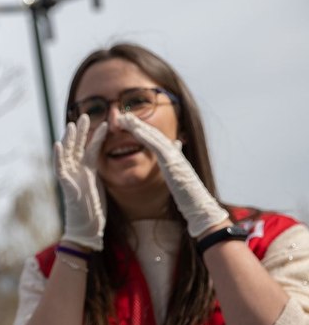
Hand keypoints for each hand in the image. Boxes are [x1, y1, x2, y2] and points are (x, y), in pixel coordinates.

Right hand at [55, 114, 107, 250]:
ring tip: (71, 124)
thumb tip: (108, 165)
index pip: (89, 150)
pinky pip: (60, 169)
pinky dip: (58, 156)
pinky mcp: (67, 186)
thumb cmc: (94, 212)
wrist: (87, 230)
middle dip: (80, 132)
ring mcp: (70, 179)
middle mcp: (76, 173)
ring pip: (67, 154)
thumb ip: (100, 175)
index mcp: (86, 172)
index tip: (101, 123)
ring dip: (68, 139)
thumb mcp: (100, 188)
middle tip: (85, 115)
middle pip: (76, 148)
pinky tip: (57, 144)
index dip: (94, 137)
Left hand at [118, 113, 228, 236]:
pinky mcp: (172, 163)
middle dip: (139, 124)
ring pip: (155, 136)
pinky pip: (156, 146)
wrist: (200, 209)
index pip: (157, 140)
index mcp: (175, 158)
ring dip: (139, 125)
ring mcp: (175, 157)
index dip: (144, 131)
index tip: (132, 123)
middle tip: (124, 115)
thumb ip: (174, 168)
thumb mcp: (179, 180)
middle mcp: (176, 154)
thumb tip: (176, 154)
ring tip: (125, 118)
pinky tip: (134, 130)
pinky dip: (145, 136)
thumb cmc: (189, 199)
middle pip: (155, 134)